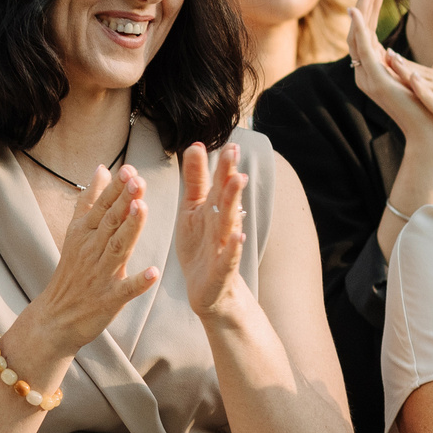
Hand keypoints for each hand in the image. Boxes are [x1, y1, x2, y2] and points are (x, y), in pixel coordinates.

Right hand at [18, 163, 158, 360]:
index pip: (102, 206)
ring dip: (130, 229)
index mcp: (84, 233)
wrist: (55, 317)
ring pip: (117, 248)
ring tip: (142, 209)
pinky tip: (153, 272)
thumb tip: (101, 169)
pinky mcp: (108, 300)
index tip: (129, 169)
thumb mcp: (76, 233)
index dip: (116, 189)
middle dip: (124, 201)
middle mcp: (91, 250)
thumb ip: (90, 201)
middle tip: (138, 181)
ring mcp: (100, 275)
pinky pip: (125, 290)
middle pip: (110, 222)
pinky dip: (139, 282)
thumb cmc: (71, 272)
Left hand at [174, 144, 257, 322]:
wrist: (206, 290)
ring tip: (239, 180)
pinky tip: (239, 235)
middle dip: (229, 175)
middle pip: (225, 198)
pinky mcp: (222, 270)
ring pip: (229, 222)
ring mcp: (224, 247)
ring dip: (234, 201)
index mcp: (212, 209)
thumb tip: (195, 144)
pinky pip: (229, 257)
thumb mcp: (193, 210)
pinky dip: (234, 247)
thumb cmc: (200, 245)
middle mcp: (221, 225)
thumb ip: (195, 180)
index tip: (227, 142)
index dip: (222, 164)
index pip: (218, 183)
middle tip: (233, 152)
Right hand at [346, 0, 432, 148]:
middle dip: (364, 3)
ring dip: (360, 9)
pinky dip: (357, 28)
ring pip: (358, 36)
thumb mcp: (426, 86)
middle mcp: (366, 74)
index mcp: (376, 73)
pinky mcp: (375, 80)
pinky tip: (355, 10)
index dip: (370, 10)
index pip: (368, 35)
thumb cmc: (431, 113)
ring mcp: (368, 77)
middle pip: (359, 32)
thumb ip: (424, 74)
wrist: (430, 136)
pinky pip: (361, 49)